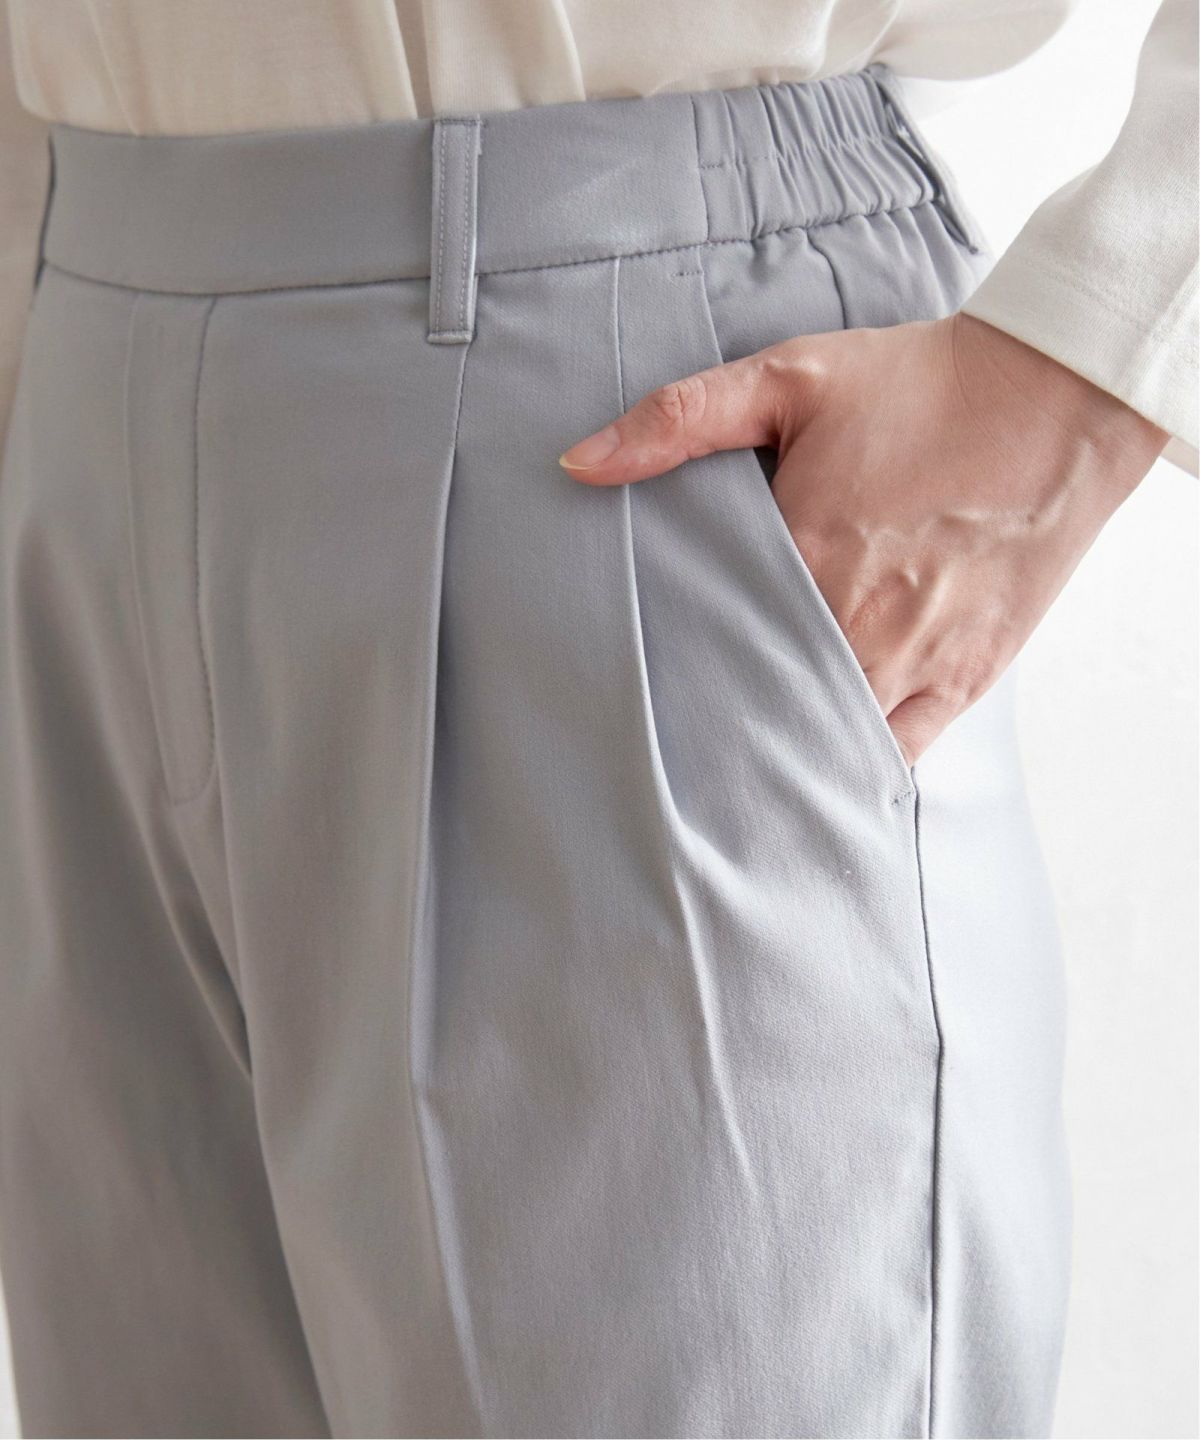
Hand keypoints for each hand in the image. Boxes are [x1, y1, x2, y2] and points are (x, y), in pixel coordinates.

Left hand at [560, 313, 1168, 764]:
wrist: (1057, 395)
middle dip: (720, 728)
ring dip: (785, 753)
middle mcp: (860, 621)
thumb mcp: (792, 376)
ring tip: (736, 776)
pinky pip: (902, 753)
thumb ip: (677, 420)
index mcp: (807, 554)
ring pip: (830, 741)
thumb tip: (577, 463)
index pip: (712, 646)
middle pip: (765, 705)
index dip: (674, 676)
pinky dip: (858, 765)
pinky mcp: (968, 676)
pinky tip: (819, 773)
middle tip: (674, 750)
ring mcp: (918, 658)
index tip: (640, 698)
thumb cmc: (922, 385)